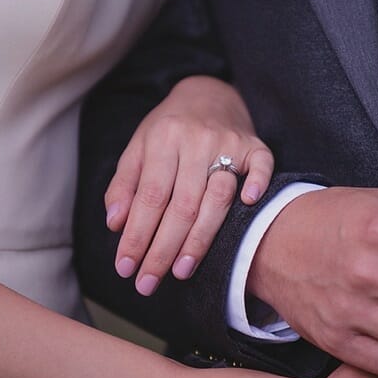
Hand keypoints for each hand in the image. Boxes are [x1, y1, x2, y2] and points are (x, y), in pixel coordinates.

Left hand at [107, 75, 272, 295]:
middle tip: (148, 283)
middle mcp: (197, 140)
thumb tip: (116, 224)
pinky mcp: (257, 145)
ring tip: (181, 270)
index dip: (137, 236)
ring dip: (200, 239)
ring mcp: (230, 142)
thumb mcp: (138, 148)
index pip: (149, 197)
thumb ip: (125, 185)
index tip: (126, 268)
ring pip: (217, 198)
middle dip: (162, 249)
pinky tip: (248, 207)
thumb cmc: (169, 128)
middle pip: (182, 205)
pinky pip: (261, 167)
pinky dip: (256, 186)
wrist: (209, 94)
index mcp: (164, 138)